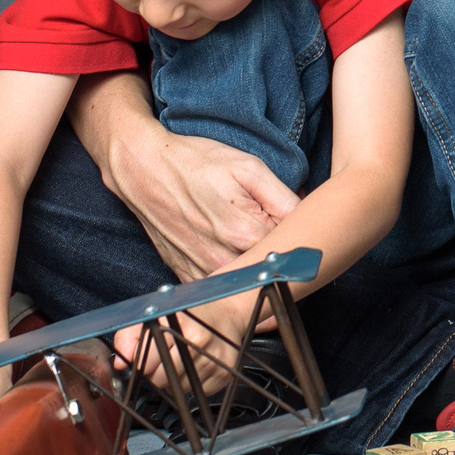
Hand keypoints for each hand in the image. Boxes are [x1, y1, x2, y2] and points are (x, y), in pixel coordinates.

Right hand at [78, 74, 298, 278]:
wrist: (144, 170)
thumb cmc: (196, 163)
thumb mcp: (249, 168)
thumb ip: (284, 198)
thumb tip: (310, 219)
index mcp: (246, 233)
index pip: (293, 251)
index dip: (303, 240)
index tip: (307, 232)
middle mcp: (225, 261)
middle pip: (271, 273)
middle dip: (283, 259)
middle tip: (285, 240)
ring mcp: (203, 273)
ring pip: (245, 286)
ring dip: (257, 274)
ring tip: (258, 249)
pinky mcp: (187, 278)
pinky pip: (219, 291)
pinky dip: (232, 282)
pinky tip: (234, 261)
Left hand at [118, 290, 258, 397]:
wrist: (228, 311)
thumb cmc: (191, 312)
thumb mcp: (158, 312)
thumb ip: (131, 334)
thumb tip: (119, 363)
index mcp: (180, 326)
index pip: (146, 363)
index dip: (141, 362)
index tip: (146, 356)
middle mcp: (199, 344)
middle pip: (160, 379)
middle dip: (156, 371)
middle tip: (166, 353)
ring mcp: (214, 361)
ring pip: (177, 388)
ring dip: (174, 378)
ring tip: (182, 356)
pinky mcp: (223, 375)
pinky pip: (195, 392)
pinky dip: (191, 382)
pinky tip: (195, 364)